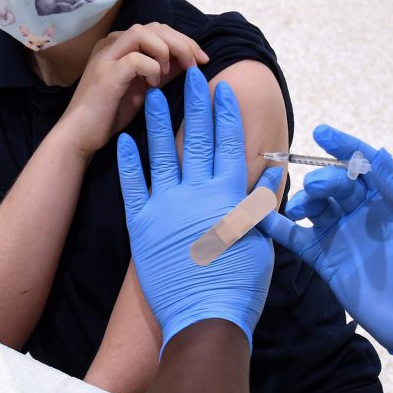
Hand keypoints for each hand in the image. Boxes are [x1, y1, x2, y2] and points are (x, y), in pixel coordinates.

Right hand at [62, 22, 207, 157]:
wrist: (81, 135)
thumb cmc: (112, 112)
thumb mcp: (145, 86)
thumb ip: (164, 70)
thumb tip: (190, 59)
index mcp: (120, 45)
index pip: (158, 29)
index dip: (184, 40)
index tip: (202, 59)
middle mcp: (111, 44)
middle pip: (155, 27)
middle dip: (182, 43)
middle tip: (197, 63)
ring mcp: (106, 56)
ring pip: (143, 33)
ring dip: (167, 50)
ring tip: (171, 72)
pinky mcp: (106, 74)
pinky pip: (136, 59)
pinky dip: (152, 68)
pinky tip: (153, 86)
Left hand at [117, 67, 280, 350]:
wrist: (205, 317)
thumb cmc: (240, 284)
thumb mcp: (260, 240)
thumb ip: (259, 203)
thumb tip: (267, 173)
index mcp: (229, 195)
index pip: (229, 144)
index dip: (226, 114)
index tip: (223, 89)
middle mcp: (199, 193)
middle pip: (198, 139)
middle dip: (196, 104)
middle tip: (191, 75)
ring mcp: (168, 207)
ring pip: (163, 154)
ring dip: (160, 122)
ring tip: (156, 95)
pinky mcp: (142, 226)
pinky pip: (133, 188)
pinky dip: (128, 163)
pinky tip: (125, 140)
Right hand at [258, 126, 392, 354]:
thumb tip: (380, 153)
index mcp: (387, 199)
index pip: (362, 164)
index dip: (343, 146)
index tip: (322, 133)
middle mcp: (361, 212)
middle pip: (335, 183)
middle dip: (324, 178)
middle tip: (318, 187)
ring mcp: (342, 235)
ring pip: (315, 206)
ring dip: (304, 199)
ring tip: (302, 207)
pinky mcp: (326, 260)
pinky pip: (299, 239)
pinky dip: (279, 227)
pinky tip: (262, 217)